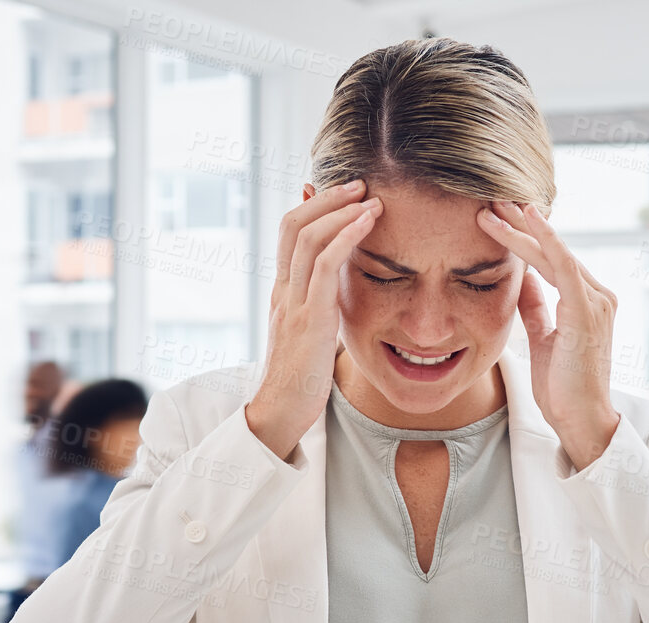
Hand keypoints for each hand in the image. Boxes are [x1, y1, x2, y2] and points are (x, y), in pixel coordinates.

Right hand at [245, 181, 383, 459]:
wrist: (279, 414)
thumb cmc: (300, 383)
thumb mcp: (312, 338)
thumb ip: (321, 312)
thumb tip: (338, 300)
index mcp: (284, 293)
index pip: (290, 235)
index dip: (313, 207)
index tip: (342, 193)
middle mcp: (283, 291)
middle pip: (294, 224)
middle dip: (327, 198)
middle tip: (358, 182)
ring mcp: (293, 303)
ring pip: (307, 237)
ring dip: (340, 210)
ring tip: (369, 195)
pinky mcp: (308, 318)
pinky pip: (325, 265)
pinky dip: (346, 236)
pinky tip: (368, 222)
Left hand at [476, 201, 619, 471]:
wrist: (579, 419)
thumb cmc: (562, 387)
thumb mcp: (543, 339)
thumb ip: (536, 307)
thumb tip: (522, 280)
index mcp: (587, 302)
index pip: (553, 261)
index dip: (526, 238)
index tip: (499, 218)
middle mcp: (597, 296)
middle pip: (554, 251)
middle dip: (521, 224)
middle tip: (492, 199)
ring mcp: (596, 301)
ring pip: (554, 253)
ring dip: (523, 228)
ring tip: (493, 207)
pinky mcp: (586, 311)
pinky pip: (563, 266)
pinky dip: (544, 241)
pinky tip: (526, 220)